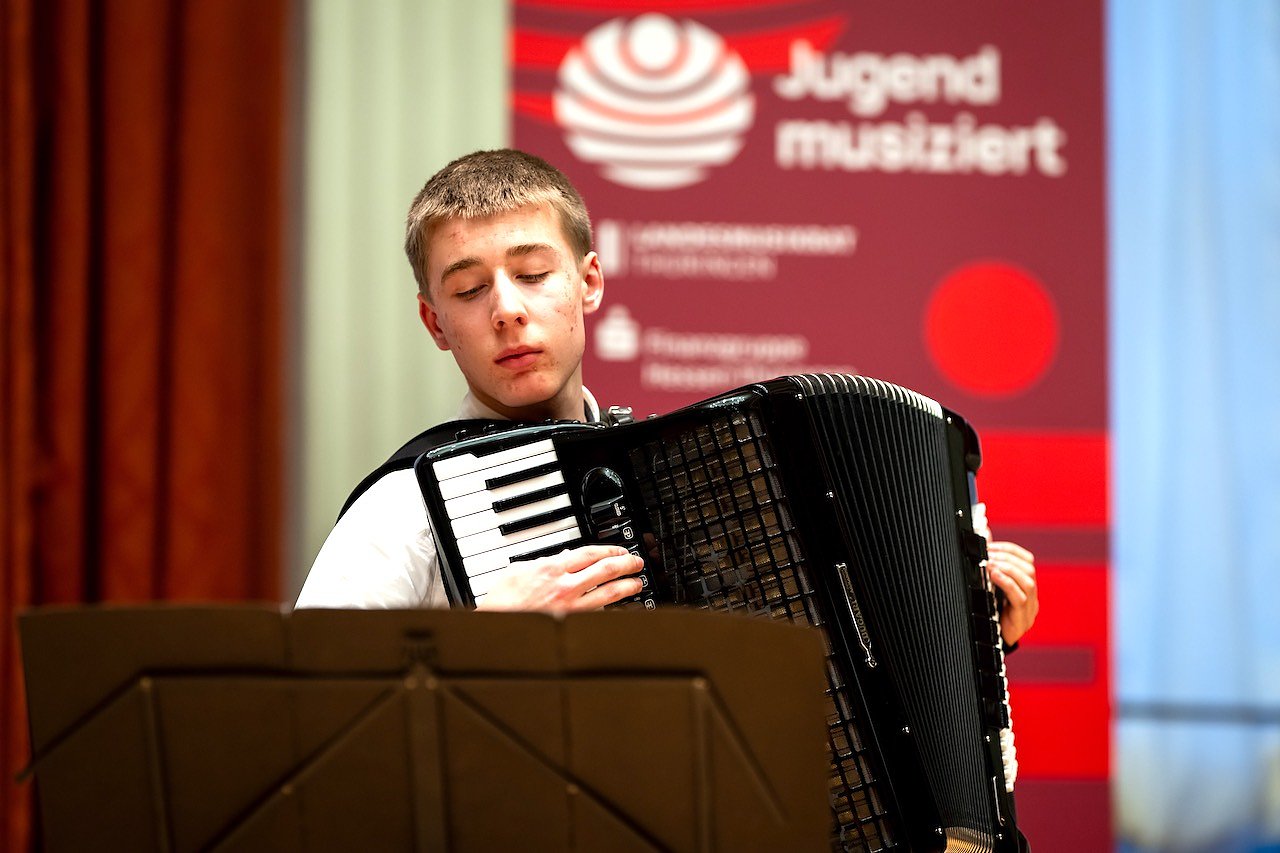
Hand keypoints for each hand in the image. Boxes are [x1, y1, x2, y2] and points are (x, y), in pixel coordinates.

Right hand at [475, 545, 644, 612]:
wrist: (496, 626)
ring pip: (608, 593)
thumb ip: (542, 562)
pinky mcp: (572, 623)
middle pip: (605, 571)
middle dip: (626, 565)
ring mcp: (571, 607)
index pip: (590, 554)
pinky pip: (598, 612)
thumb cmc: (502, 601)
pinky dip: (611, 607)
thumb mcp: (517, 570)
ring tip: (637, 583)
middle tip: (636, 563)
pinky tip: (620, 606)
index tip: (620, 551)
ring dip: (627, 587)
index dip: (609, 550)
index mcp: (552, 569)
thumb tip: (560, 558)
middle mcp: (565, 587)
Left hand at [987, 540, 1037, 646]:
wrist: (990, 643)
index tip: (991, 545)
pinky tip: (994, 575)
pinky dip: (1007, 583)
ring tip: (990, 563)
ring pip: (1028, 582)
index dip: (1010, 550)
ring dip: (1007, 568)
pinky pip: (1019, 598)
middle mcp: (1031, 596)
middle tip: (987, 554)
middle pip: (1028, 569)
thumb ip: (989, 563)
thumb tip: (984, 534)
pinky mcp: (1022, 619)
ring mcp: (1030, 608)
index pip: (1026, 560)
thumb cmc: (990, 612)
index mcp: (1025, 586)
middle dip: (1006, 558)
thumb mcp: (989, 586)